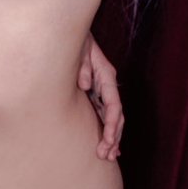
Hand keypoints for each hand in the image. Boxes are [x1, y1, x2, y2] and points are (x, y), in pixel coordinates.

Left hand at [78, 33, 123, 160]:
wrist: (71, 31)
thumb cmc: (76, 41)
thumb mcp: (79, 49)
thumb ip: (83, 66)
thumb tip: (85, 85)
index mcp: (106, 75)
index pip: (114, 103)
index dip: (112, 123)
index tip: (109, 139)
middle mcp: (108, 84)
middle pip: (116, 114)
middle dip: (113, 136)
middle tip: (105, 155)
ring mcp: (103, 89)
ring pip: (112, 117)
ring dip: (112, 137)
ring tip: (108, 156)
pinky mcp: (95, 92)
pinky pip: (104, 114)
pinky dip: (108, 129)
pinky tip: (110, 145)